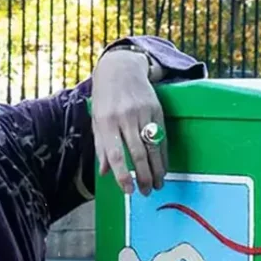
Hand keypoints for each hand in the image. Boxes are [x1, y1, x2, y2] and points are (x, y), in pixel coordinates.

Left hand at [90, 49, 167, 196]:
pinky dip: (163, 154)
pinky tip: (164, 166)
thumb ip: (101, 146)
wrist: (121, 68)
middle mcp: (125, 118)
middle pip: (137, 153)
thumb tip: (104, 173)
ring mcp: (142, 113)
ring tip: (159, 184)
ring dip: (157, 169)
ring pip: (152, 147)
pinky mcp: (156, 109)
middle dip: (144, 176)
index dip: (122, 175)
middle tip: (147, 192)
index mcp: (106, 122)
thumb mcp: (97, 120)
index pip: (116, 154)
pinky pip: (161, 137)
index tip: (129, 191)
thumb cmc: (105, 98)